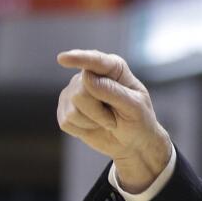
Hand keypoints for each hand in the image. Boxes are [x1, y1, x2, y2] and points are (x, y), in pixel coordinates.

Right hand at [56, 49, 171, 190]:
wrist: (132, 142)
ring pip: (73, 109)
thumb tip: (87, 77)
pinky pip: (66, 121)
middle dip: (98, 112)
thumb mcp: (134, 107)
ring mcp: (74, 91)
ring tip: (106, 121)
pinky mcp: (65, 108)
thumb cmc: (138, 120)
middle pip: (81, 91)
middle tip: (115, 118)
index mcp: (113, 68)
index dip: (79, 58)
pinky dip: (83, 129)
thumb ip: (113, 91)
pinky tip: (94, 126)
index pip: (95, 61)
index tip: (63, 58)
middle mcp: (90, 75)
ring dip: (93, 122)